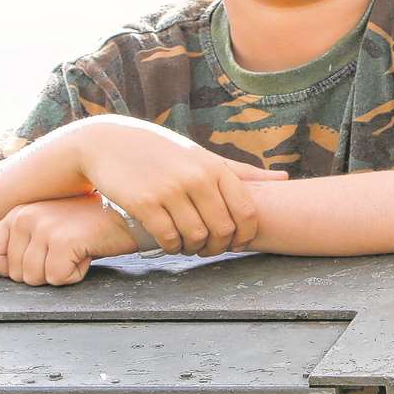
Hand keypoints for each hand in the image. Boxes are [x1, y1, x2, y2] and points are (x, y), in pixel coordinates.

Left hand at [0, 196, 134, 285]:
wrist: (127, 215)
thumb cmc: (88, 227)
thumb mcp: (46, 231)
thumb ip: (9, 246)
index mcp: (16, 213)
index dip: (8, 268)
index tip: (38, 255)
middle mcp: (24, 216)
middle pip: (14, 275)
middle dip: (42, 272)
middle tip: (66, 249)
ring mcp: (43, 227)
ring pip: (35, 280)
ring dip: (60, 274)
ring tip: (76, 251)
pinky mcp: (62, 240)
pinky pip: (58, 279)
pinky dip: (76, 274)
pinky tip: (86, 253)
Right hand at [66, 117, 287, 255]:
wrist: (109, 143)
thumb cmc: (163, 152)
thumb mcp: (203, 157)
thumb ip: (242, 172)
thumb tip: (284, 179)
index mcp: (215, 167)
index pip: (247, 212)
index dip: (244, 236)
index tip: (234, 243)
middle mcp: (196, 178)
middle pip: (223, 230)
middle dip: (218, 247)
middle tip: (207, 248)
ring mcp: (170, 190)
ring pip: (196, 238)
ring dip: (194, 249)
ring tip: (188, 245)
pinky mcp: (144, 203)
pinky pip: (169, 239)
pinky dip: (172, 247)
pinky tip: (169, 242)